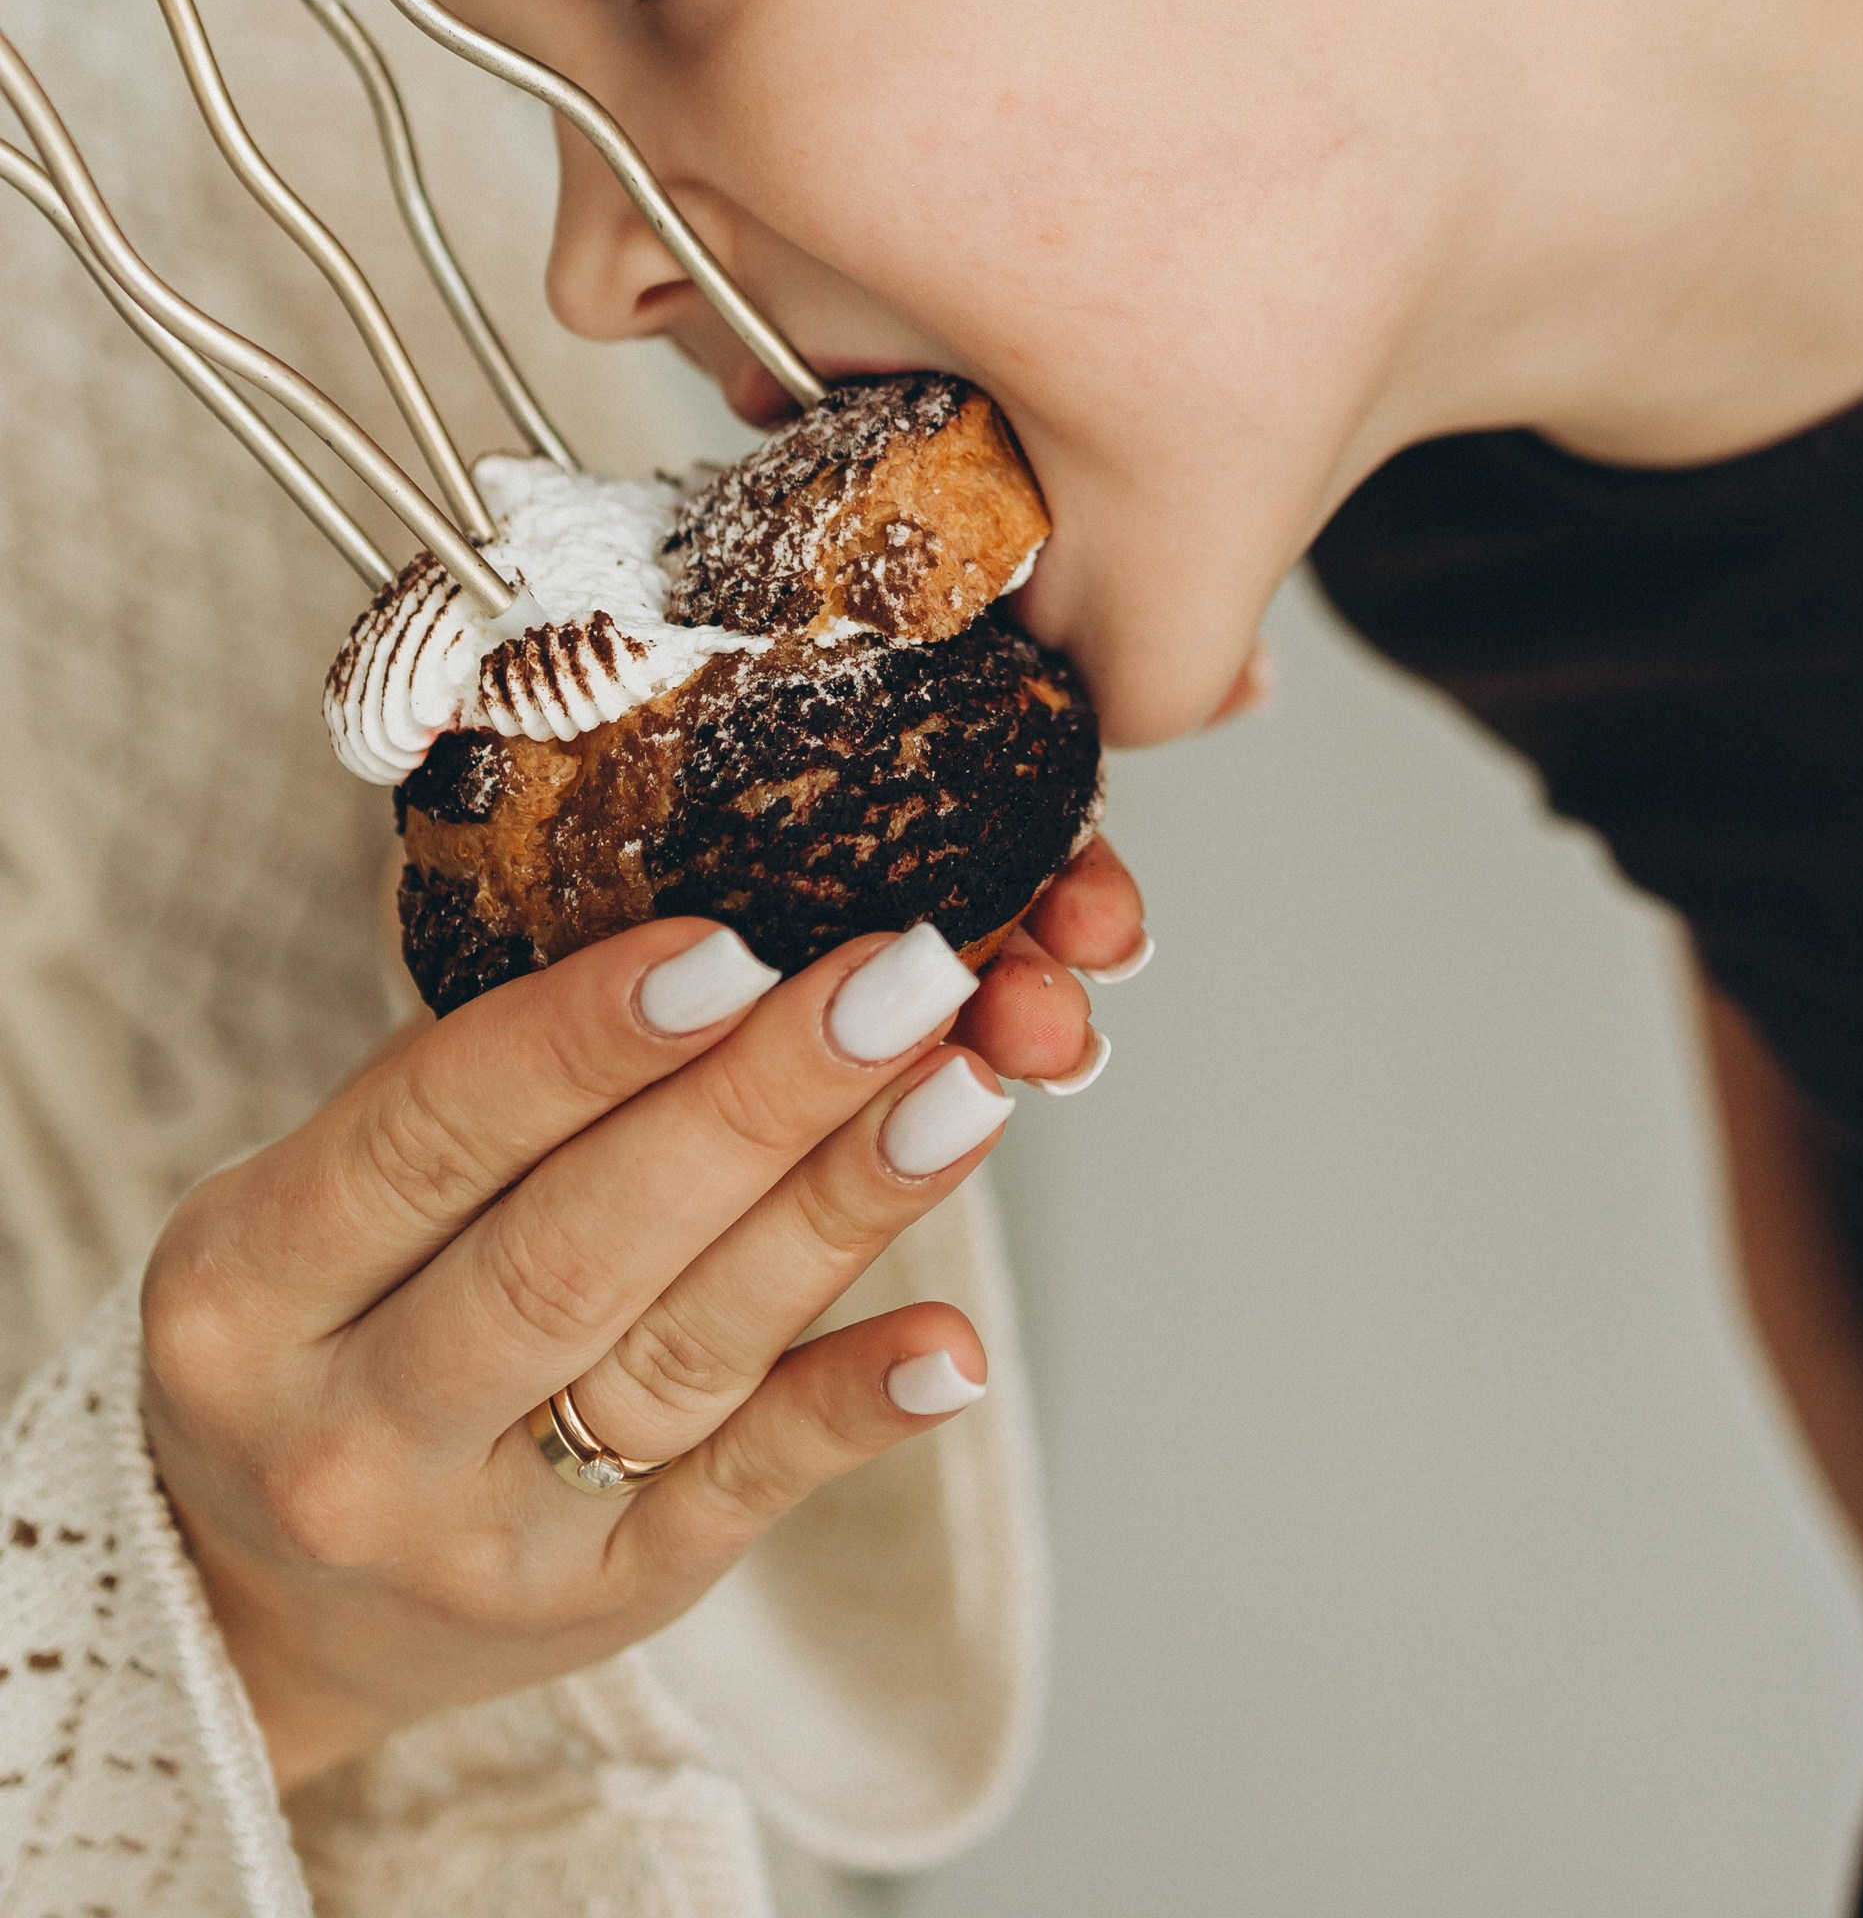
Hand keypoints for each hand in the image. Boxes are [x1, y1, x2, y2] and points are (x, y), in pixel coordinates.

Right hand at [142, 863, 1143, 1791]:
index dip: (583, 1039)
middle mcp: (347, 1433)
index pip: (429, 1135)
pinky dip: (853, 1410)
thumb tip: (700, 914)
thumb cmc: (327, 1319)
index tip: (729, 944)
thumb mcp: (315, 1200)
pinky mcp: (604, 1603)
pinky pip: (743, 1493)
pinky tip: (952, 1343)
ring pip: (683, 1353)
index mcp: (243, 1290)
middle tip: (901, 979)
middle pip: (576, 1247)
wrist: (267, 1602)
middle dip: (754, 1102)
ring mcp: (476, 1536)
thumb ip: (474, 1080)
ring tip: (965, 1091)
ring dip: (839, 1213)